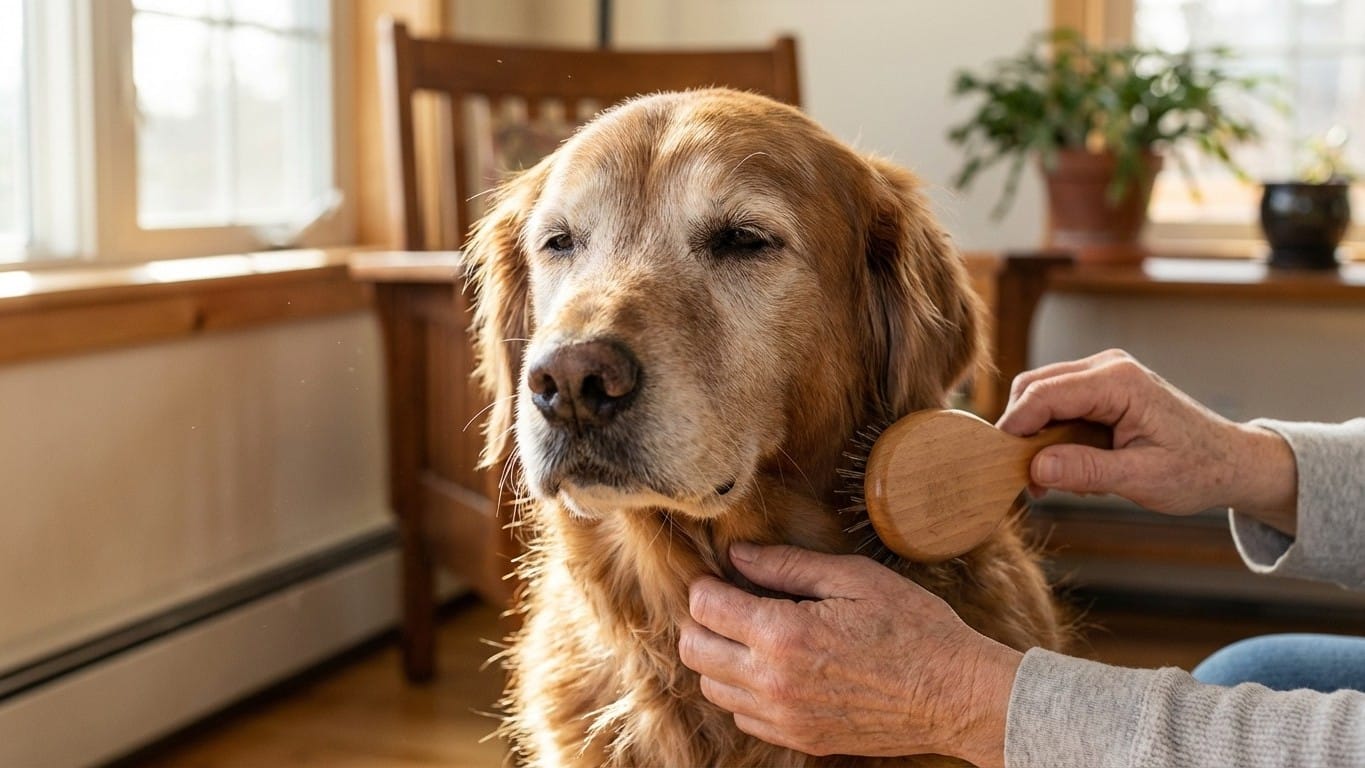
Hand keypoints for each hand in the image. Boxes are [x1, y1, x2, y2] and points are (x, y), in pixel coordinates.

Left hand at [679, 543, 1019, 766]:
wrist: (955, 695)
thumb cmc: (913, 627)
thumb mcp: (853, 577)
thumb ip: (787, 566)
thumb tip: (737, 554)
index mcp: (783, 634)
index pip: (704, 608)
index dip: (705, 583)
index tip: (718, 574)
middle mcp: (773, 682)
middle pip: (694, 651)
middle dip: (701, 621)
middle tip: (727, 602)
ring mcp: (785, 718)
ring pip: (713, 689)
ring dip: (719, 658)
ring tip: (749, 634)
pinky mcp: (800, 739)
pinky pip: (743, 717)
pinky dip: (743, 692)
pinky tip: (771, 668)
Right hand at [997, 349, 1296, 531]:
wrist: (1232, 462)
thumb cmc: (1197, 470)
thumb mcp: (1142, 479)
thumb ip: (1087, 471)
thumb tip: (1035, 468)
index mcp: (1117, 382)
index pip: (1043, 394)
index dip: (1015, 427)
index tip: (1003, 465)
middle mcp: (1107, 367)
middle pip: (1034, 386)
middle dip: (1022, 430)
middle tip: (1028, 479)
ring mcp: (1105, 373)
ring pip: (1042, 393)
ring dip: (1037, 434)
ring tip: (1055, 476)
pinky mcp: (1103, 387)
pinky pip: (1059, 402)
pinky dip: (1053, 432)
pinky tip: (1073, 463)